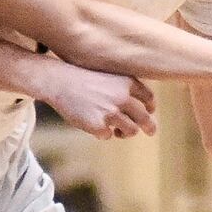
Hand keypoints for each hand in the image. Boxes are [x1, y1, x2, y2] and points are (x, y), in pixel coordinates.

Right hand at [42, 63, 156, 138]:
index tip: (150, 111)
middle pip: (144, 118)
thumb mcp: (108, 76)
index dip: (150, 107)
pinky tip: (91, 123)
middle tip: (151, 131)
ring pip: (131, 131)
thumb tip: (139, 111)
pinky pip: (108, 135)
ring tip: (116, 130)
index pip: (148, 98)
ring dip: (124, 132)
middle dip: (150, 127)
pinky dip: (101, 132)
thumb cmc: (82, 79)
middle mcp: (122, 98)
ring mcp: (111, 113)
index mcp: (127, 83)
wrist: (59, 81)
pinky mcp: (99, 126)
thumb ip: (123, 90)